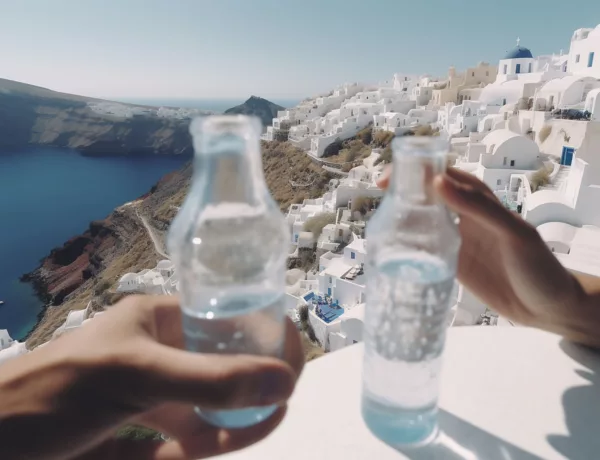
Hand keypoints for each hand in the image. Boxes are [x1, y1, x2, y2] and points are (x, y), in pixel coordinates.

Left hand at [0, 295, 303, 459]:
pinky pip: (185, 441)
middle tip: (282, 402)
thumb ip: (210, 380)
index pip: (226, 319)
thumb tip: (283, 381)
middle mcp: (161, 353)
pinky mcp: (140, 435)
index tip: (292, 363)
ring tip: (263, 426)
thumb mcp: (138, 375)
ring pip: (210, 407)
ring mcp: (152, 396)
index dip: (264, 336)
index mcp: (159, 320)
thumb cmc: (58, 390)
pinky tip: (215, 449)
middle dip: (256, 383)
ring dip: (236, 421)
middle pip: (225, 365)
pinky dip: (206, 447)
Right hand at [378, 167, 599, 345]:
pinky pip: (428, 250)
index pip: (448, 177)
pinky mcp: (453, 265)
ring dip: (406, 217)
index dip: (422, 170)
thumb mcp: (513, 233)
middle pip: (432, 196)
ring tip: (381, 219)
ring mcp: (459, 242)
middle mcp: (467, 219)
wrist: (548, 309)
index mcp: (482, 204)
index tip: (395, 173)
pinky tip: (394, 248)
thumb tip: (438, 183)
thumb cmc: (538, 267)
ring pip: (426, 222)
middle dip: (407, 190)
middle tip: (380, 194)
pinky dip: (411, 246)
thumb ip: (478, 208)